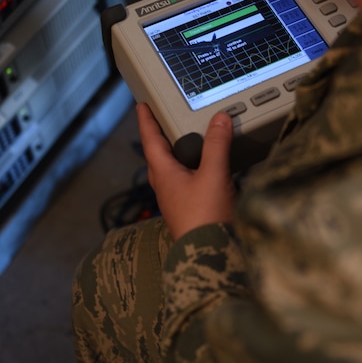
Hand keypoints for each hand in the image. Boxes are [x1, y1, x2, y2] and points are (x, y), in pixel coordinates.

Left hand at [136, 102, 235, 240]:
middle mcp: (167, 188)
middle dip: (159, 138)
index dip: (146, 122)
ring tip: (187, 142)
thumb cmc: (205, 218)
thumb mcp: (214, 175)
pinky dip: (192, 170)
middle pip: (158, 157)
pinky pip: (186, 183)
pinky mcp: (190, 211)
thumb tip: (219, 118)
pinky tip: (206, 171)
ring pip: (171, 171)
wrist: (210, 256)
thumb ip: (217, 145)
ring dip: (176, 155)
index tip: (141, 106)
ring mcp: (177, 201)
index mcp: (165, 175)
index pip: (150, 142)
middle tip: (163, 122)